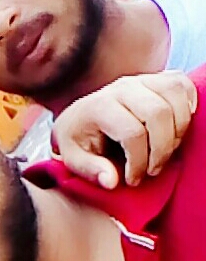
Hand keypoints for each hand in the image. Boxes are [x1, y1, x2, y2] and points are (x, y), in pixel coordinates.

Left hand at [52, 71, 197, 188]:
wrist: (79, 117)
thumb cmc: (77, 140)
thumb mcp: (72, 158)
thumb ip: (90, 170)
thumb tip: (112, 181)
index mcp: (99, 107)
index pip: (132, 133)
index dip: (138, 162)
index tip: (132, 179)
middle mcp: (121, 88)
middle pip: (158, 113)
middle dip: (162, 149)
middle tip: (153, 170)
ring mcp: (140, 79)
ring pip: (175, 95)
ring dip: (178, 129)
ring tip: (165, 151)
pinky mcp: (155, 79)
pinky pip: (182, 84)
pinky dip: (187, 105)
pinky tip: (176, 129)